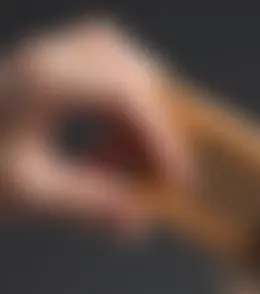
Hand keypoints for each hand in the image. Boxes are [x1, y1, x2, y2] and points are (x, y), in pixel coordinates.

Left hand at [0, 18, 187, 237]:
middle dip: (157, 119)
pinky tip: (111, 145)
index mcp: (42, 85)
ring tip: (137, 155)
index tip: (177, 178)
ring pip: (115, 56)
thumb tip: (140, 219)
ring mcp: (42, 59)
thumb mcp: (30, 196)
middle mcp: (44, 59)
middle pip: (126, 65)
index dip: (160, 135)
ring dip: (141, 105)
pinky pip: (99, 67)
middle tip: (162, 167)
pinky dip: (121, 102)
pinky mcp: (41, 69)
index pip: (124, 93)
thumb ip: (90, 204)